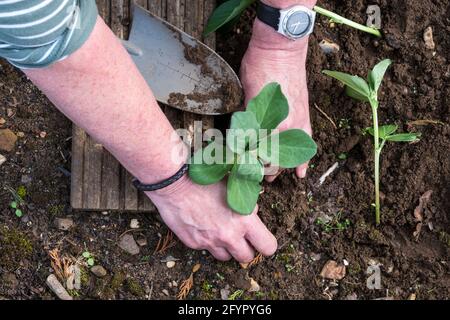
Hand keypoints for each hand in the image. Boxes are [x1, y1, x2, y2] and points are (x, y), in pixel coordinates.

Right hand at [147, 174, 277, 261]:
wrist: (176, 183)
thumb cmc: (206, 179)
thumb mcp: (234, 186)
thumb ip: (246, 202)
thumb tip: (253, 212)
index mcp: (244, 220)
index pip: (267, 246)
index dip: (266, 244)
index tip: (261, 239)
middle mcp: (228, 235)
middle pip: (246, 257)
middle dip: (246, 248)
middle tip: (241, 237)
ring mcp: (210, 242)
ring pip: (225, 257)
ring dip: (227, 248)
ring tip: (221, 231)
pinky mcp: (194, 243)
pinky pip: (205, 249)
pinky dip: (207, 241)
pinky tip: (203, 225)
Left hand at [240, 1, 315, 180]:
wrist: (281, 49)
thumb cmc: (259, 69)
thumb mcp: (245, 96)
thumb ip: (245, 121)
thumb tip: (239, 141)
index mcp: (268, 124)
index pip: (256, 155)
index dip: (247, 165)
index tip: (238, 169)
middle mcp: (285, 128)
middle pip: (272, 161)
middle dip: (261, 171)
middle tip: (251, 176)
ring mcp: (297, 124)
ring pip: (287, 156)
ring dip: (279, 168)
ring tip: (270, 179)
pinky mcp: (304, 118)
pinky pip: (306, 144)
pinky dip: (303, 160)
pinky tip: (301, 174)